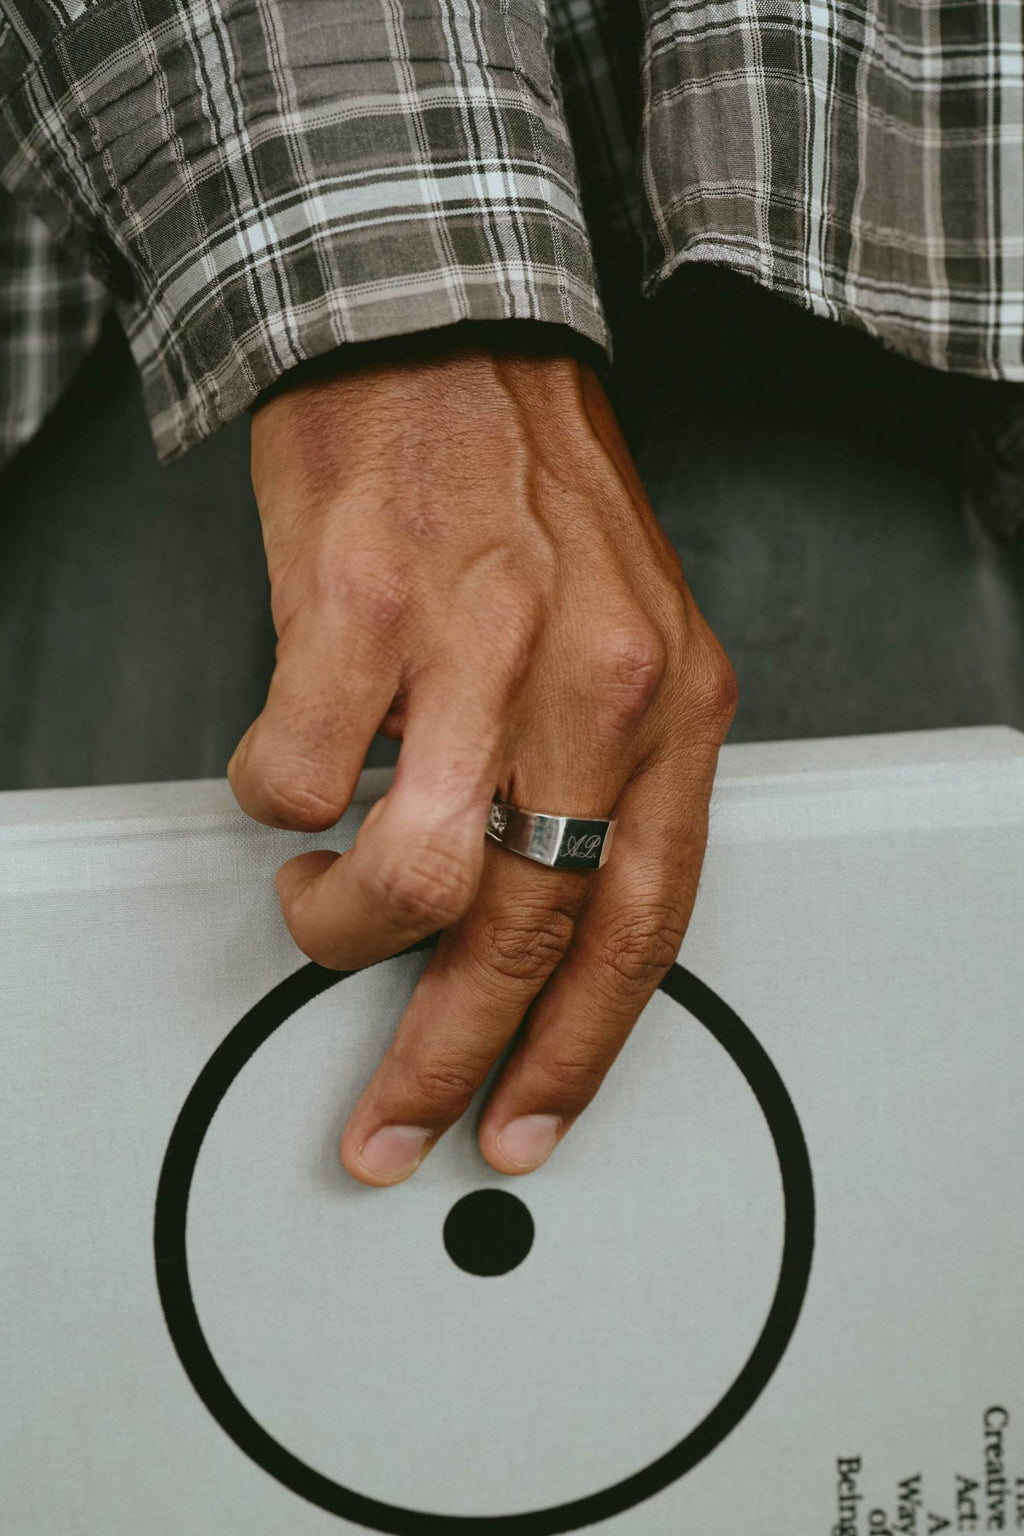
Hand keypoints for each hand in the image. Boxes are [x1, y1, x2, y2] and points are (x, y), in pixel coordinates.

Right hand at [230, 342, 736, 1185]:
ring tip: (320, 899)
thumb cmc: (532, 489)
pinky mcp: (360, 611)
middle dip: (447, 1055)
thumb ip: (606, 777)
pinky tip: (288, 773)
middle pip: (527, 931)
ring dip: (343, 927)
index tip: (526, 1118)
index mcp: (675, 700)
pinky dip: (273, 803)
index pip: (644, 921)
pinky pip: (296, 781)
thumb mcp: (631, 633)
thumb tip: (531, 921)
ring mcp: (477, 646)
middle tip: (393, 1117)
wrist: (443, 332)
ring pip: (416, 880)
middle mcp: (592, 681)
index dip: (581, 1047)